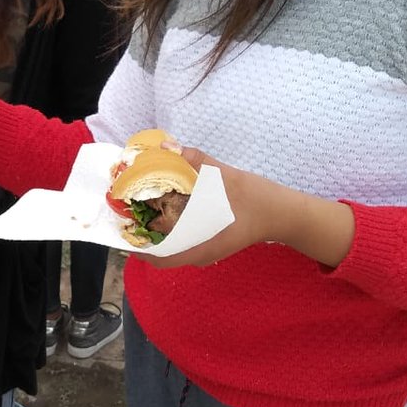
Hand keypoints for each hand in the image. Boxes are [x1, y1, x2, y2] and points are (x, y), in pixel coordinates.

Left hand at [132, 142, 354, 269]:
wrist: (282, 211)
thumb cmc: (256, 199)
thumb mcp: (225, 176)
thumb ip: (196, 161)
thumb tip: (167, 147)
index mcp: (203, 246)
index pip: (163, 258)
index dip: (140, 250)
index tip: (124, 234)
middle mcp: (202, 253)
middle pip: (164, 252)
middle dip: (144, 237)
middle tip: (128, 215)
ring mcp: (208, 250)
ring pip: (174, 247)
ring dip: (157, 233)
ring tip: (141, 212)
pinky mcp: (213, 242)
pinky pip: (186, 241)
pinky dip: (172, 229)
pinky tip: (165, 211)